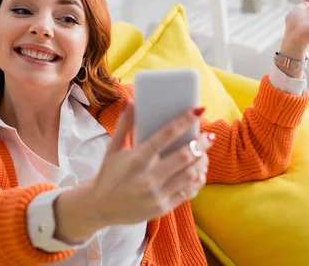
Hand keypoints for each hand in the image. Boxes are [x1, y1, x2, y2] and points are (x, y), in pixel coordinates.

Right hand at [90, 101, 211, 226]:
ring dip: (202, 161)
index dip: (185, 120)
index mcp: (137, 158)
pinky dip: (197, 180)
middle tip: (208, 136)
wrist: (100, 207)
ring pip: (190, 174)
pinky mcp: (163, 207)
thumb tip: (130, 99)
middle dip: (201, 143)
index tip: (199, 110)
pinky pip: (188, 192)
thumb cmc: (108, 173)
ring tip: (205, 153)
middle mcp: (148, 176)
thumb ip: (124, 123)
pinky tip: (199, 171)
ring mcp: (157, 194)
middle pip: (185, 155)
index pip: (166, 134)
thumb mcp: (113, 148)